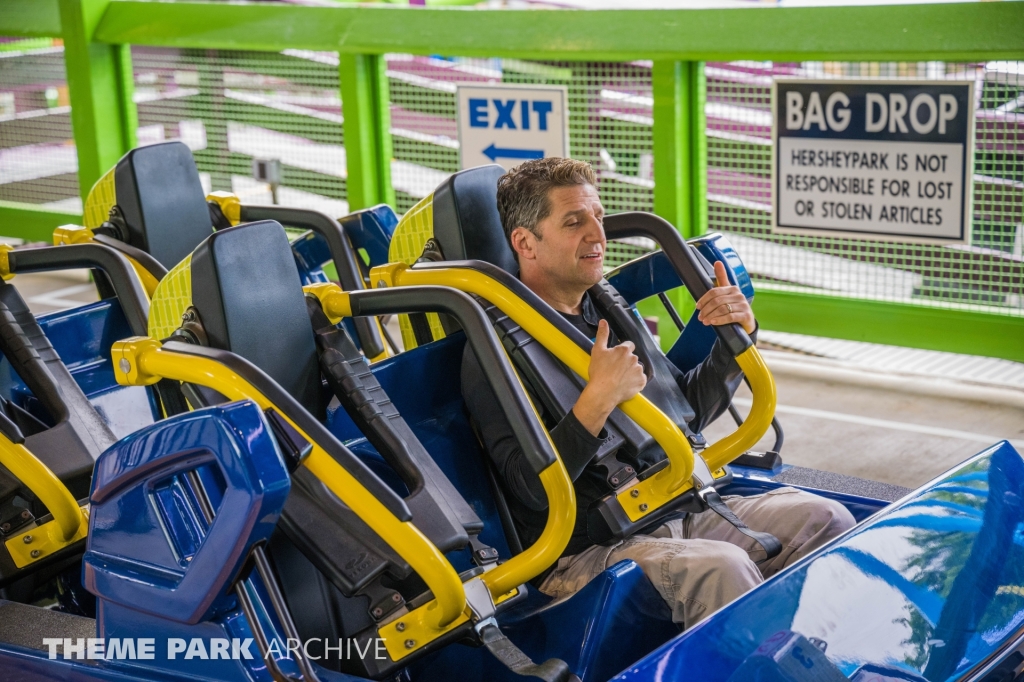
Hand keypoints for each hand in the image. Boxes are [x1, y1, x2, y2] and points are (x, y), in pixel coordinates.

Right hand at [573, 319, 646, 436]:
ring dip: (631, 371)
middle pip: (632, 357)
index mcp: (624, 350)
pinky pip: (640, 379)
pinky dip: (635, 381)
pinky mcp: (641, 382)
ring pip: (636, 368)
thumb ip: (602, 335)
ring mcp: (639, 371)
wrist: (603, 392)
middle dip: (626, 362)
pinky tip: (625, 384)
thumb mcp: (597, 351)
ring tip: (620, 378)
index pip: (628, 345)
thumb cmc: (599, 372)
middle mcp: (634, 359)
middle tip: (615, 369)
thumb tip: (603, 322)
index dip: (622, 351)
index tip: (616, 358)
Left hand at [695, 261, 755, 333]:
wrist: (746, 322)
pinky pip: (730, 316)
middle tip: (700, 317)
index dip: (704, 299)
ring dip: (711, 316)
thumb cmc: (734, 306)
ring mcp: (743, 305)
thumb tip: (717, 262)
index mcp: (732, 288)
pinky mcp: (746, 315)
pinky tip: (713, 322)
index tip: (697, 306)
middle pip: (717, 301)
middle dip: (706, 310)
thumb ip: (721, 278)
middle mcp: (739, 295)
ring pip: (722, 309)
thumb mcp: (727, 292)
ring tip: (705, 321)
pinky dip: (720, 320)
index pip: (714, 292)